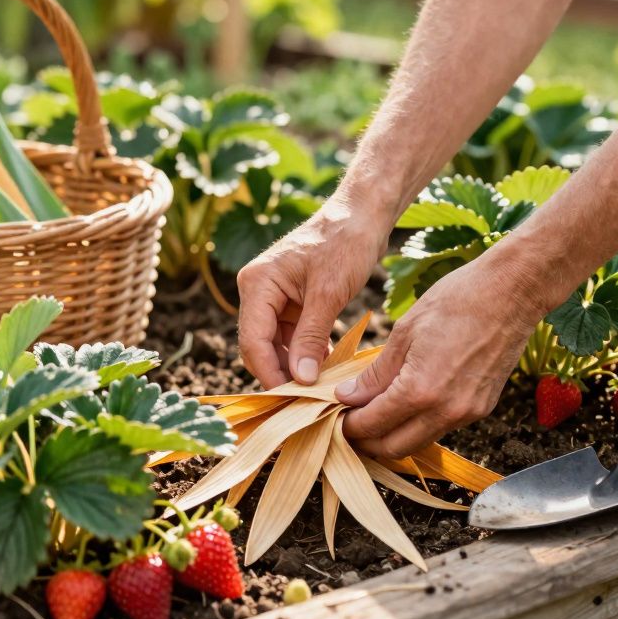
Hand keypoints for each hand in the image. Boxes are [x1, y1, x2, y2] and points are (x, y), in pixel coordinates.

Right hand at [236, 197, 385, 388]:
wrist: (364, 214)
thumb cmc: (346, 243)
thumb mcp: (329, 293)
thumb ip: (310, 338)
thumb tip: (300, 381)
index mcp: (257, 284)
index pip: (253, 341)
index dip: (270, 374)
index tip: (291, 401)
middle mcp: (258, 290)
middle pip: (260, 345)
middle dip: (282, 374)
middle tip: (306, 403)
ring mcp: (274, 296)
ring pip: (276, 344)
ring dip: (296, 367)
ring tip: (319, 392)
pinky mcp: (293, 301)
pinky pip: (293, 336)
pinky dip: (307, 354)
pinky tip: (327, 371)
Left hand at [335, 255, 545, 457]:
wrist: (512, 292)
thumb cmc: (457, 301)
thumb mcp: (404, 333)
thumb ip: (375, 373)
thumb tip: (347, 397)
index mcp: (420, 391)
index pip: (372, 426)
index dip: (347, 426)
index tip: (334, 415)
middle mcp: (446, 412)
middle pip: (394, 448)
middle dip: (367, 440)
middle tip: (349, 422)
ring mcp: (467, 414)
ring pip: (419, 442)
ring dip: (393, 436)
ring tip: (374, 412)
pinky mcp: (482, 409)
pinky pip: (441, 428)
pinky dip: (418, 425)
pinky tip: (405, 404)